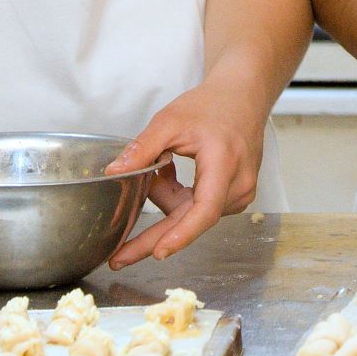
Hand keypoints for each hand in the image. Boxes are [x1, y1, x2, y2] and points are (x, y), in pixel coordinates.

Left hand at [104, 76, 270, 267]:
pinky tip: (172, 170)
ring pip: (191, 214)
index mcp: (224, 163)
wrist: (242, 98)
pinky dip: (179, 196)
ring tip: (162, 164)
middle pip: (192, 220)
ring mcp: (240, 194)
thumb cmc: (211, 105)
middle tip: (119, 257)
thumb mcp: (170, 120)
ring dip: (168, 197)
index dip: (181, 234)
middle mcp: (238, 185)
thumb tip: (114, 174)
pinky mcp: (236, 197)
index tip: (159, 252)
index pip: (204, 209)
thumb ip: (143, 149)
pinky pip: (199, 208)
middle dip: (154, 236)